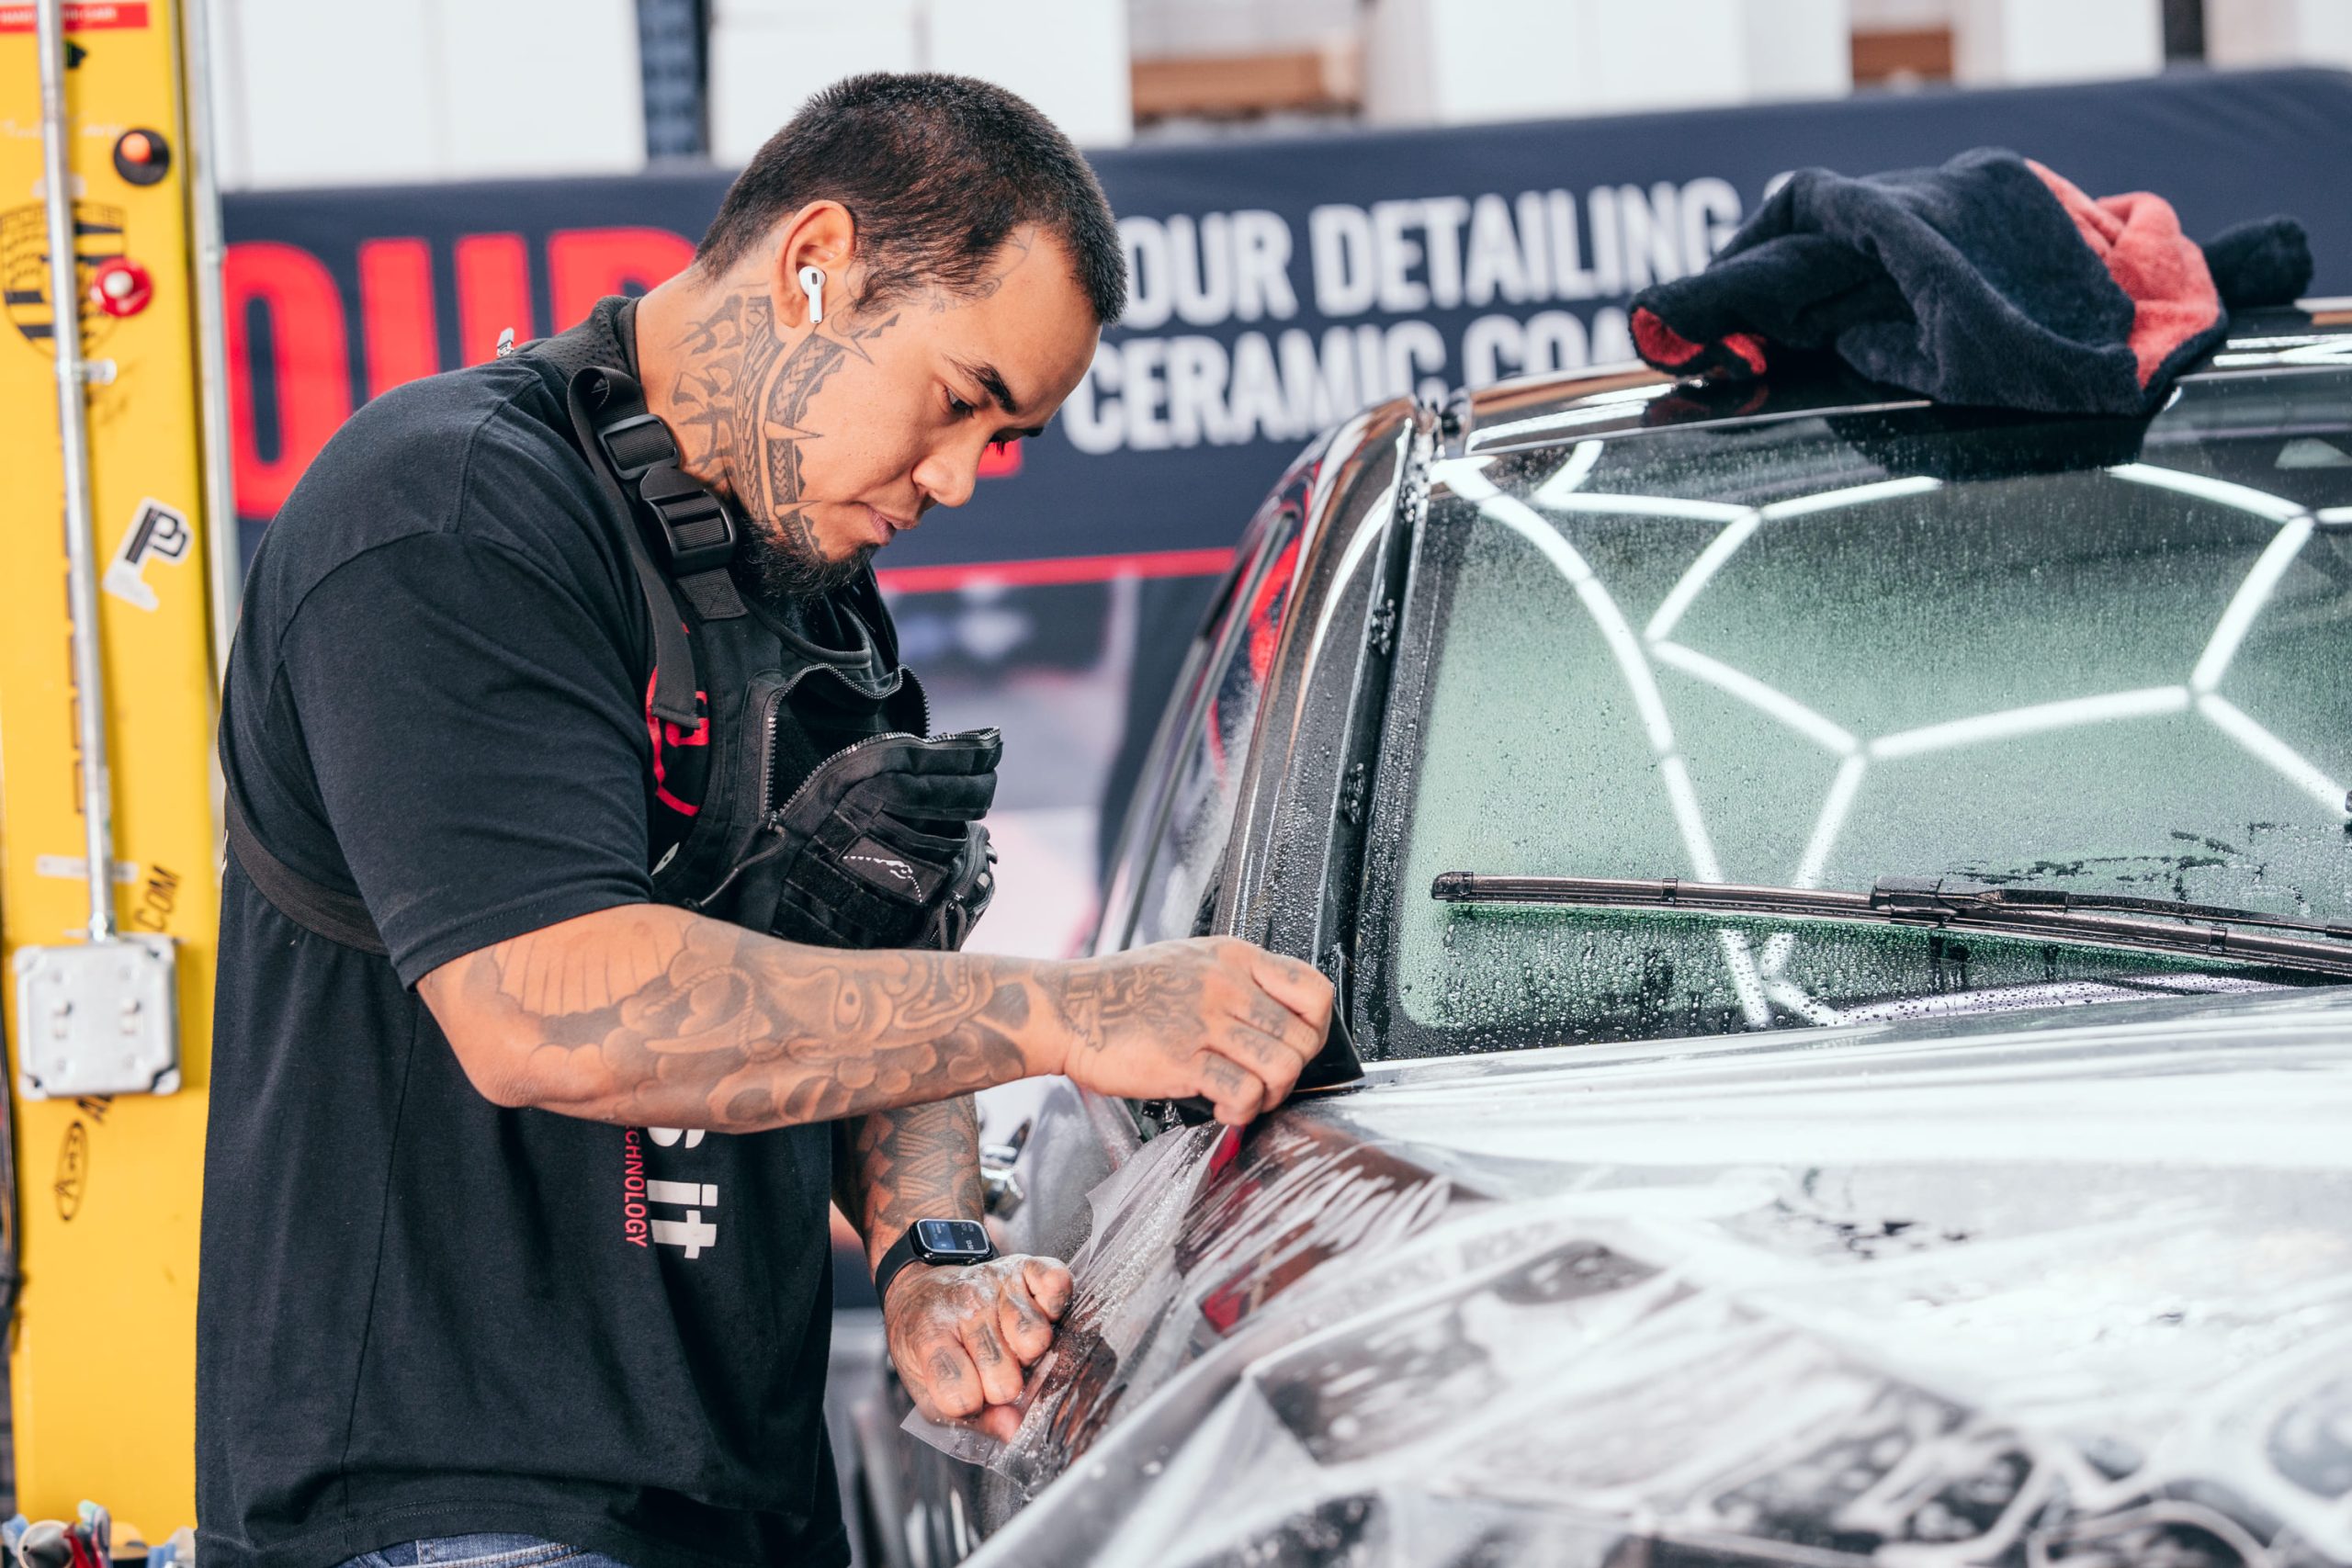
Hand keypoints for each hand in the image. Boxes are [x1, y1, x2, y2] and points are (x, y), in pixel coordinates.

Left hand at [886, 1253, 1071, 1441]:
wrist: (922, 1288)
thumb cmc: (929, 1344)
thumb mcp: (927, 1389)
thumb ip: (970, 1419)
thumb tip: (1014, 1429)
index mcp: (930, 1336)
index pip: (961, 1395)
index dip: (969, 1404)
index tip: (965, 1393)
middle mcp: (965, 1305)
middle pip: (1005, 1377)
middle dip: (1003, 1385)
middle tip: (991, 1371)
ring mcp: (996, 1283)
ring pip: (1036, 1338)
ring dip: (1030, 1353)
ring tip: (1013, 1347)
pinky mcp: (1024, 1265)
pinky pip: (1057, 1285)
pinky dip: (1056, 1305)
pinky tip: (1039, 1315)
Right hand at [1048, 939, 1334, 1125]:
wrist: (1067, 1008)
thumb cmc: (1121, 992)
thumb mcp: (1189, 962)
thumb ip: (1234, 983)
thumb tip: (1275, 1020)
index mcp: (1233, 958)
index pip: (1313, 989)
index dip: (1319, 1027)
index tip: (1301, 1046)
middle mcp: (1225, 985)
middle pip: (1304, 1038)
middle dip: (1293, 1073)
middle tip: (1266, 1084)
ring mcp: (1204, 1020)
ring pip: (1282, 1066)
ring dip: (1270, 1096)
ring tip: (1245, 1099)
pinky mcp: (1182, 1059)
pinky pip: (1242, 1091)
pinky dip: (1240, 1111)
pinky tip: (1221, 1109)